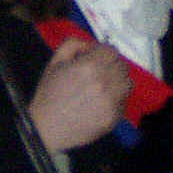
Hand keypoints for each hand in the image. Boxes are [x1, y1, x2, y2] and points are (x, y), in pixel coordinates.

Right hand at [28, 37, 131, 151]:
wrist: (46, 128)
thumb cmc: (49, 94)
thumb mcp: (55, 62)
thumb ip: (73, 44)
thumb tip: (91, 45)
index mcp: (89, 65)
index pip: (111, 51)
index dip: (103, 53)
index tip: (95, 59)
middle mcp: (104, 81)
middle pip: (121, 65)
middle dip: (111, 66)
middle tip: (99, 73)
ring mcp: (111, 100)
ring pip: (127, 83)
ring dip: (117, 81)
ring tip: (103, 87)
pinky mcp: (114, 117)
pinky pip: (124, 102)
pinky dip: (117, 99)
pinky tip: (102, 102)